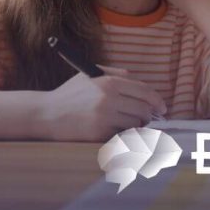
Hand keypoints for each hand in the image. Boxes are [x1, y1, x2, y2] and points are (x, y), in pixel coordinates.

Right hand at [37, 65, 167, 141]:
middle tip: (148, 118)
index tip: (163, 107)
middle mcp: (108, 98)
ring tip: (131, 124)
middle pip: (143, 108)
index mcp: (108, 82)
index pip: (144, 91)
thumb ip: (115, 73)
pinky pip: (121, 135)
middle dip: (149, 115)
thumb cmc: (70, 94)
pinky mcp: (98, 134)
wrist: (47, 114)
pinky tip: (119, 131)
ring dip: (137, 126)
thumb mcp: (90, 75)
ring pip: (135, 123)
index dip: (157, 100)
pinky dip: (124, 134)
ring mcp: (103, 117)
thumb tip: (137, 79)